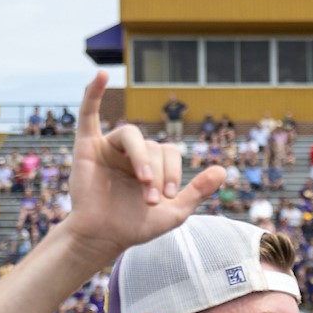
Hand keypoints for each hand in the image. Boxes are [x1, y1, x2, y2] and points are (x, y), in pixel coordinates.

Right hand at [62, 74, 226, 264]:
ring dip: (141, 158)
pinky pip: (88, 113)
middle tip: (151, 200)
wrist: (103, 237)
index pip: (170, 152)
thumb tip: (224, 170)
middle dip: (157, 173)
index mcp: (153, 164)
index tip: (168, 197)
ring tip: (144, 181)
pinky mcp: (88, 146)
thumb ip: (198, 191)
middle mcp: (132, 152)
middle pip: (152, 146)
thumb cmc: (136, 226)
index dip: (174, 172)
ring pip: (131, 135)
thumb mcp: (175, 212)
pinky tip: (101, 75)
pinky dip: (94, 92)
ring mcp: (110, 147)